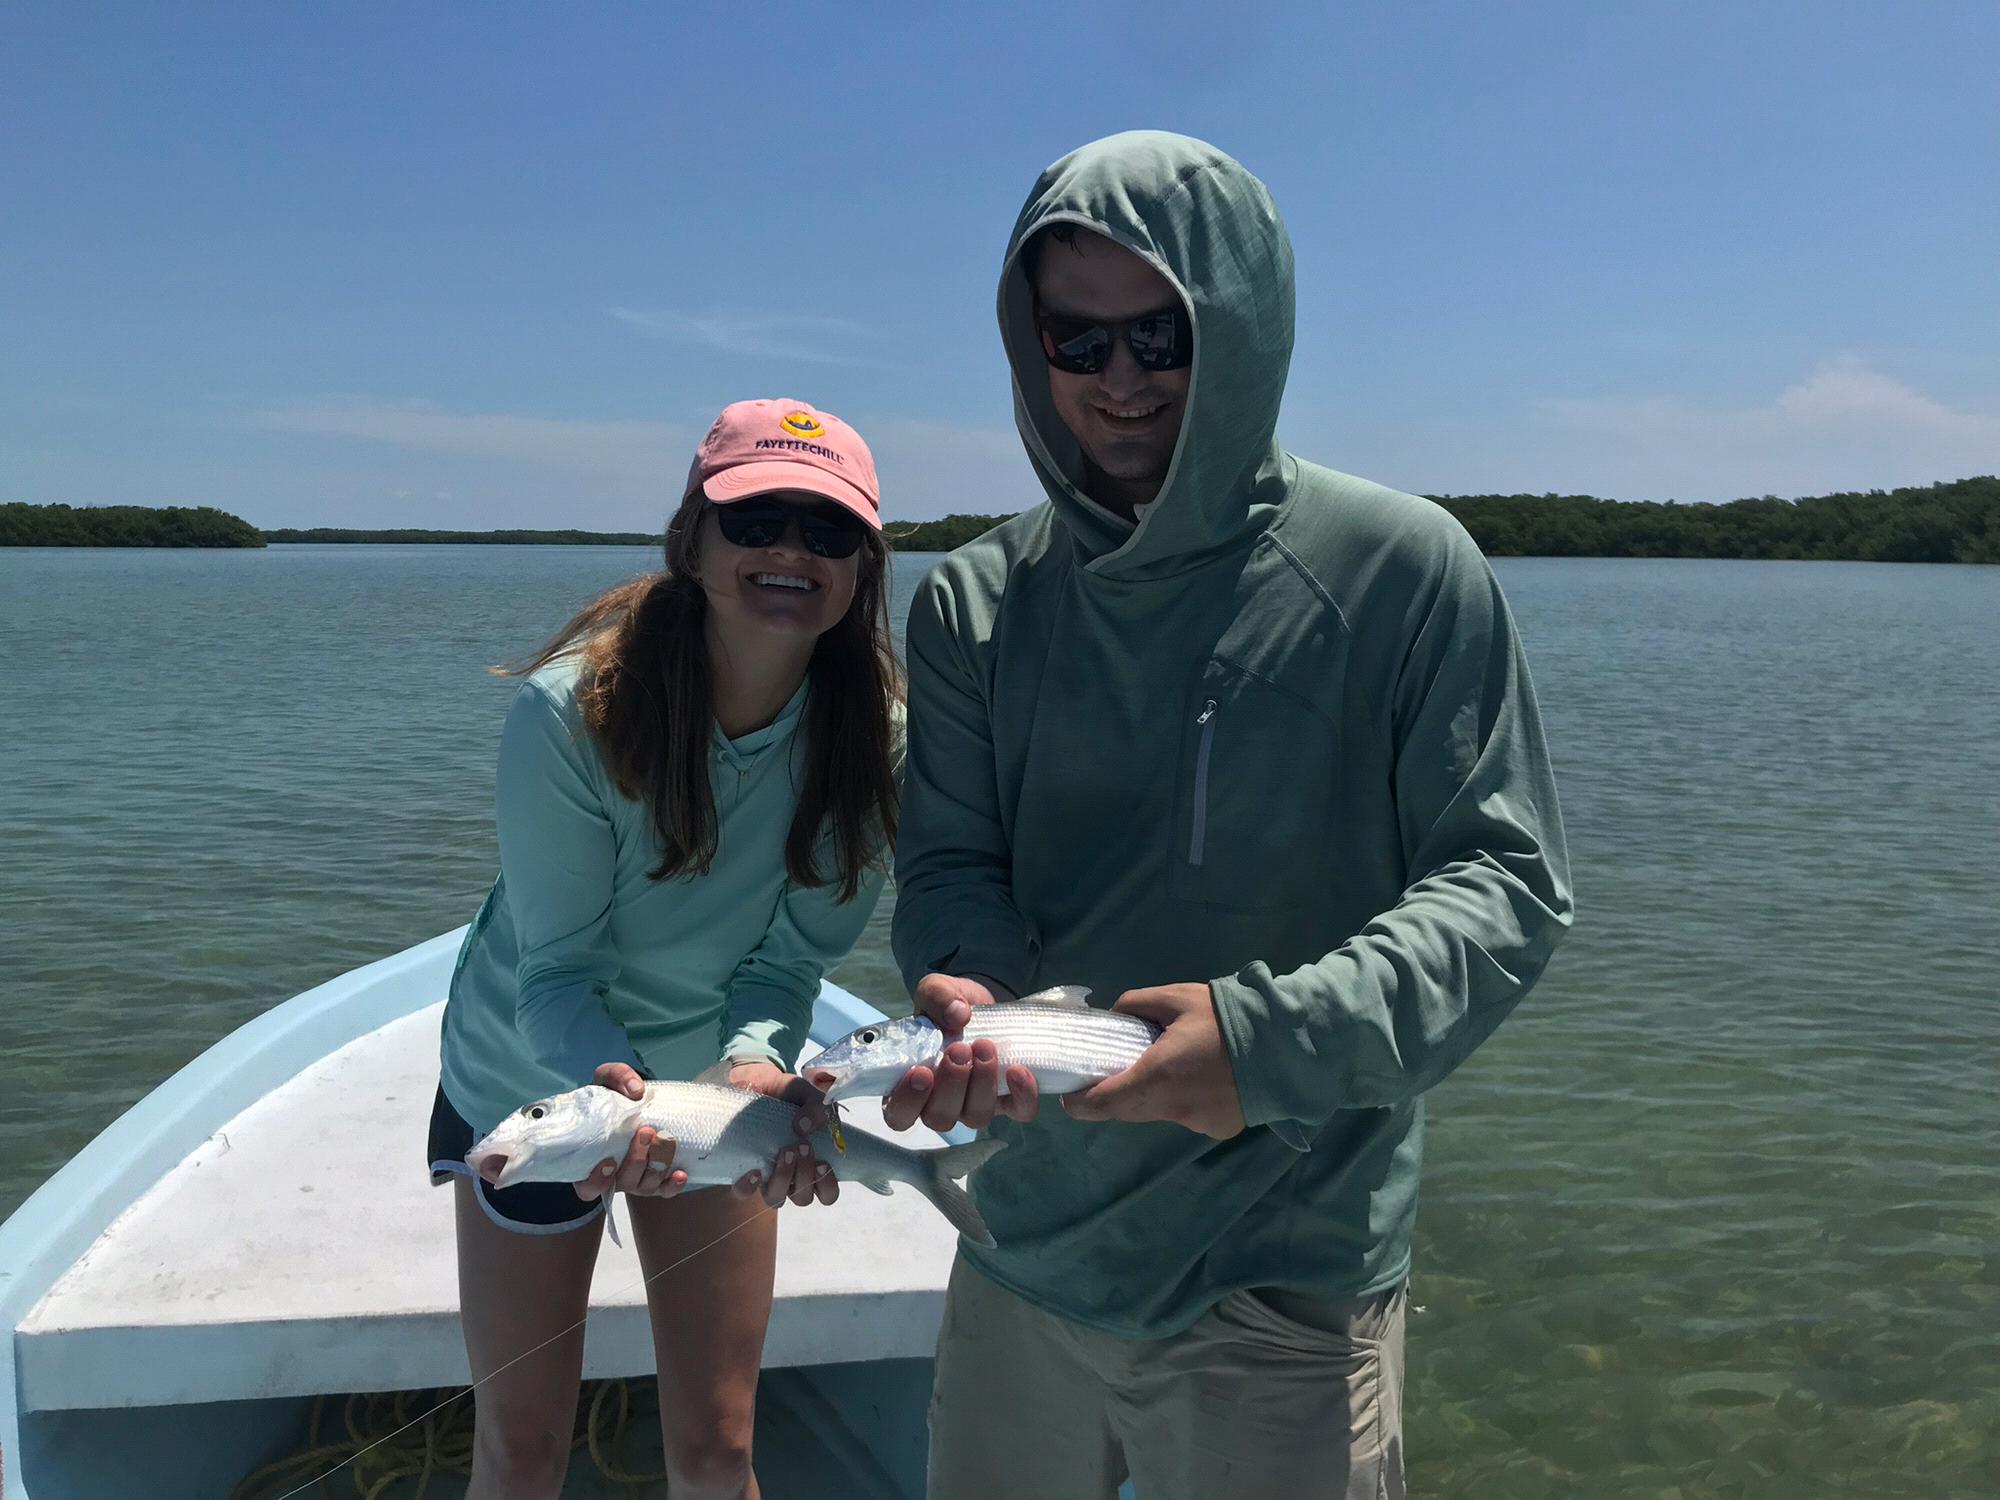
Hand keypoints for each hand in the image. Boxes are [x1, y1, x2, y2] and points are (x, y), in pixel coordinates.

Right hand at [575, 1062, 687, 1201]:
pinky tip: (681, 1173)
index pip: (588, 1188)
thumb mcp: (608, 1078)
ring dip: (656, 1166)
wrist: (633, 1101)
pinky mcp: (656, 1179)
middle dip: (637, 1159)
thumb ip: (617, 1076)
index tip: (608, 1161)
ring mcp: (636, 1180)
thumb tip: (636, 1091)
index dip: (597, 1181)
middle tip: (646, 1131)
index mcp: (590, 1160)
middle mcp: (613, 1176)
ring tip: (664, 1139)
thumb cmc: (613, 1095)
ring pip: (645, 1186)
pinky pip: (665, 1190)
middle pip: (624, 1182)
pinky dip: (673, 1185)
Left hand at [722, 1059, 838, 1208]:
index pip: (827, 1194)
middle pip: (803, 1198)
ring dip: (783, 1180)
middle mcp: (792, 1177)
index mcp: (813, 1165)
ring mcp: (767, 1177)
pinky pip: (743, 1192)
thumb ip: (817, 1106)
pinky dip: (749, 1186)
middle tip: (804, 1147)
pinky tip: (755, 1171)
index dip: (827, 1186)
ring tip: (785, 1151)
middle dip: (805, 1176)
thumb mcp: (808, 1094)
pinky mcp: (743, 1171)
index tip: (823, 1162)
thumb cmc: (789, 1095)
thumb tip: (802, 1127)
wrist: (757, 1083)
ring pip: (776, 1199)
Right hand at [882, 973, 1039, 1132]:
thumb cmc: (947, 1006)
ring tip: (985, 1047)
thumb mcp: (934, 990)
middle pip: (940, 1118)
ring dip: (982, 1085)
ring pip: (977, 1116)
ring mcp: (975, 1105)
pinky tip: (1018, 1069)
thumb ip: (936, 996)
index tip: (921, 1072)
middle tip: (959, 1049)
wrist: (982, 1004)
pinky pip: (1019, 1111)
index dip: (908, 1102)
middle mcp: (940, 1103)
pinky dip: (1022, 1095)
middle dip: (951, 1085)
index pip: (900, 1115)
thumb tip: (957, 1014)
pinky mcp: (1009, 1099)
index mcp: (911, 1086)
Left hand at [1062, 984, 1245, 1139]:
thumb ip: (1136, 1004)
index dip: (1078, 1102)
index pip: (1100, 1105)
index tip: (1071, 1093)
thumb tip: (1116, 1015)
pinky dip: (1185, 1101)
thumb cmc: (1227, 1017)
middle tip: (1117, 1069)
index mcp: (1155, 1078)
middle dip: (1116, 1095)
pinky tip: (1203, 1078)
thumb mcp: (1176, 998)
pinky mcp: (1219, 1130)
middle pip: (1127, 1112)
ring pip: (1158, 1113)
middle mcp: (1172, 1109)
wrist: (1287, 1043)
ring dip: (1154, 1096)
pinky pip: (1188, 1116)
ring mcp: (1196, 1125)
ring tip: (1171, 1065)